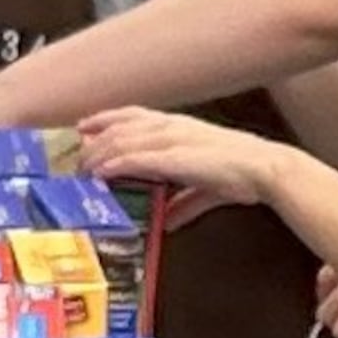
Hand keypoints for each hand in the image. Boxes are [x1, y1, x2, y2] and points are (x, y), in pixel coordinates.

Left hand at [76, 107, 279, 208]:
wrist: (262, 168)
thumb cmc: (240, 173)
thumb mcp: (205, 188)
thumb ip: (184, 203)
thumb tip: (169, 222)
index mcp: (177, 125)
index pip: (131, 115)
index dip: (104, 118)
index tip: (84, 126)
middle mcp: (170, 125)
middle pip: (118, 127)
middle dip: (93, 143)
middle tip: (75, 160)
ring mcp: (171, 138)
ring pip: (121, 141)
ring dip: (98, 156)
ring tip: (81, 171)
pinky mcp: (174, 156)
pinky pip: (135, 157)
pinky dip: (115, 164)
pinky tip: (100, 173)